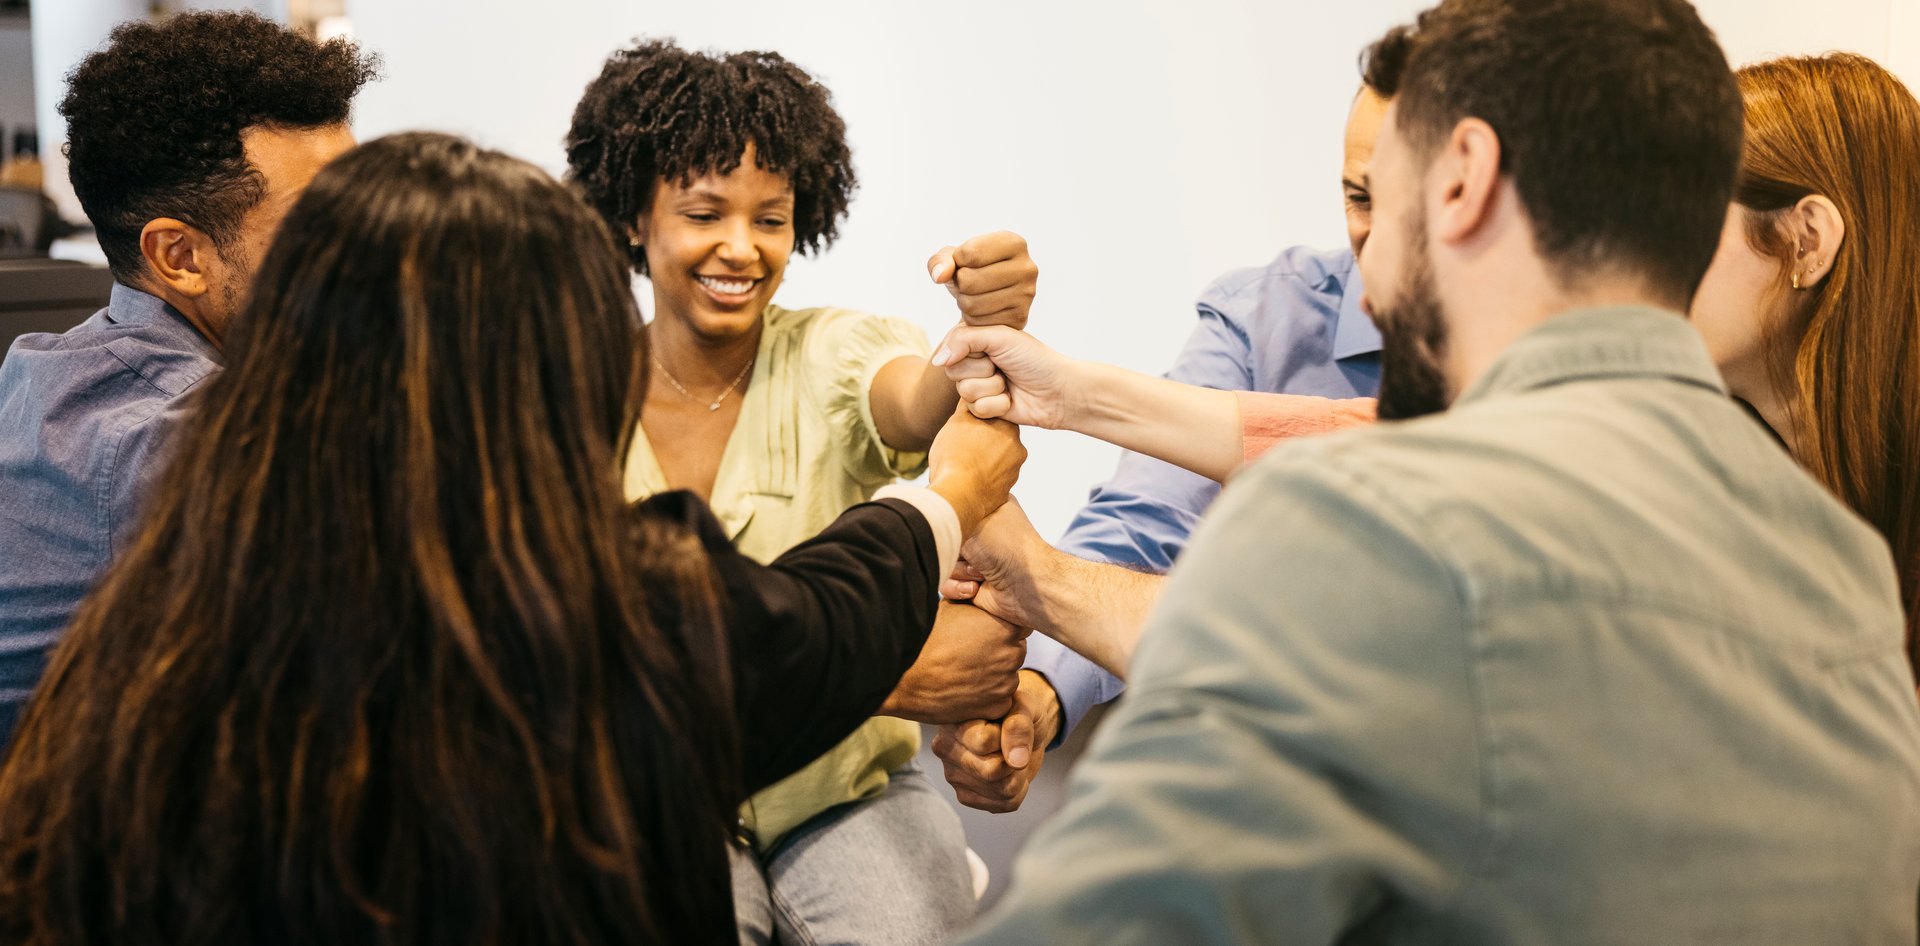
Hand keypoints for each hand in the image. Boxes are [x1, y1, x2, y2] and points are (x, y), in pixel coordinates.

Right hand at [879, 602, 1031, 723]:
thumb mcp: (952, 606)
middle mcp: (1012, 653)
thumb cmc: (924, 638)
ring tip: (961, 671)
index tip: (983, 632)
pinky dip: (985, 696)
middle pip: (1014, 650)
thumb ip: (977, 604)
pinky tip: (962, 688)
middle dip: (997, 651)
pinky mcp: (997, 706)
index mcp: (1005, 626)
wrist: (902, 676)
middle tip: (968, 653)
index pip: (1019, 625)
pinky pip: (998, 699)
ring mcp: (1006, 682)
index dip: (1000, 628)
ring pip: (1006, 676)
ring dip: (991, 674)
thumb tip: (983, 595)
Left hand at [927, 231, 1037, 328]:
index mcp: (1014, 243)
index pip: (970, 252)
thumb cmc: (973, 269)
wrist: (991, 295)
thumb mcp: (954, 257)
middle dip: (959, 283)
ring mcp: (1026, 295)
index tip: (965, 262)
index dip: (957, 260)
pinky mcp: (1020, 318)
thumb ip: (940, 260)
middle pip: (969, 280)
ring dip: (963, 301)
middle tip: (967, 282)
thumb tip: (940, 275)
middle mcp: (1027, 268)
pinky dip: (971, 318)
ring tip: (973, 295)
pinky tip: (981, 309)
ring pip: (972, 304)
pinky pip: (978, 323)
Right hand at [927, 405, 1025, 535]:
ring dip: (983, 462)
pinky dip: (983, 480)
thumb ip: (969, 406)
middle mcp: (1018, 449)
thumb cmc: (955, 455)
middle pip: (998, 440)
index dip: (979, 421)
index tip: (966, 427)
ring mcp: (1014, 473)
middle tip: (961, 447)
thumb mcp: (958, 421)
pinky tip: (966, 480)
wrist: (957, 496)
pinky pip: (993, 481)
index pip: (996, 417)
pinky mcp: (1006, 494)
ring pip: (997, 461)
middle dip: (983, 442)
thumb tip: (972, 394)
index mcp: (1009, 428)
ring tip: (962, 466)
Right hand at [932, 324, 1080, 429]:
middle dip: (983, 371)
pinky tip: (1011, 400)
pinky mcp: (985, 409)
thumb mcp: (1000, 337)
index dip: (971, 351)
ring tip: (1009, 384)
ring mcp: (979, 386)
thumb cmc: (1034, 359)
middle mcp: (974, 363)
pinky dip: (997, 405)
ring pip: (964, 391)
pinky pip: (976, 409)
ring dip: (992, 388)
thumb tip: (937, 361)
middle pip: (952, 371)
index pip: (951, 347)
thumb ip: (963, 340)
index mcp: (976, 341)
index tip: (992, 349)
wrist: (1059, 391)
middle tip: (1003, 367)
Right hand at [933, 670, 1062, 812]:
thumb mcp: (1024, 706)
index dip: (1009, 737)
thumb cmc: (1018, 709)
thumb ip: (1018, 726)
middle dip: (1016, 760)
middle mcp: (945, 749)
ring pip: (1001, 790)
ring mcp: (952, 775)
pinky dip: (1019, 789)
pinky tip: (1011, 772)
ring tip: (1014, 756)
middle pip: (991, 771)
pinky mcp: (965, 796)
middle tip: (1016, 744)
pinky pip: (1005, 804)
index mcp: (952, 722)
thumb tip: (1017, 761)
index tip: (1011, 724)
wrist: (1019, 727)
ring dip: (1020, 775)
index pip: (984, 742)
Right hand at [939, 498, 1053, 629]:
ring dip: (958, 570)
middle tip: (971, 552)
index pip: (948, 505)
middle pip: (940, 535)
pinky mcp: (967, 580)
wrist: (1026, 587)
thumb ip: (944, 514)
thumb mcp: (971, 520)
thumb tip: (923, 513)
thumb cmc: (1006, 546)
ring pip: (940, 560)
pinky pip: (944, 582)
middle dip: (953, 548)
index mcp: (983, 505)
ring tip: (980, 572)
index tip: (947, 523)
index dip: (943, 516)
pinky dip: (959, 587)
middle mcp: (977, 530)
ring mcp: (972, 556)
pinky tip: (976, 587)